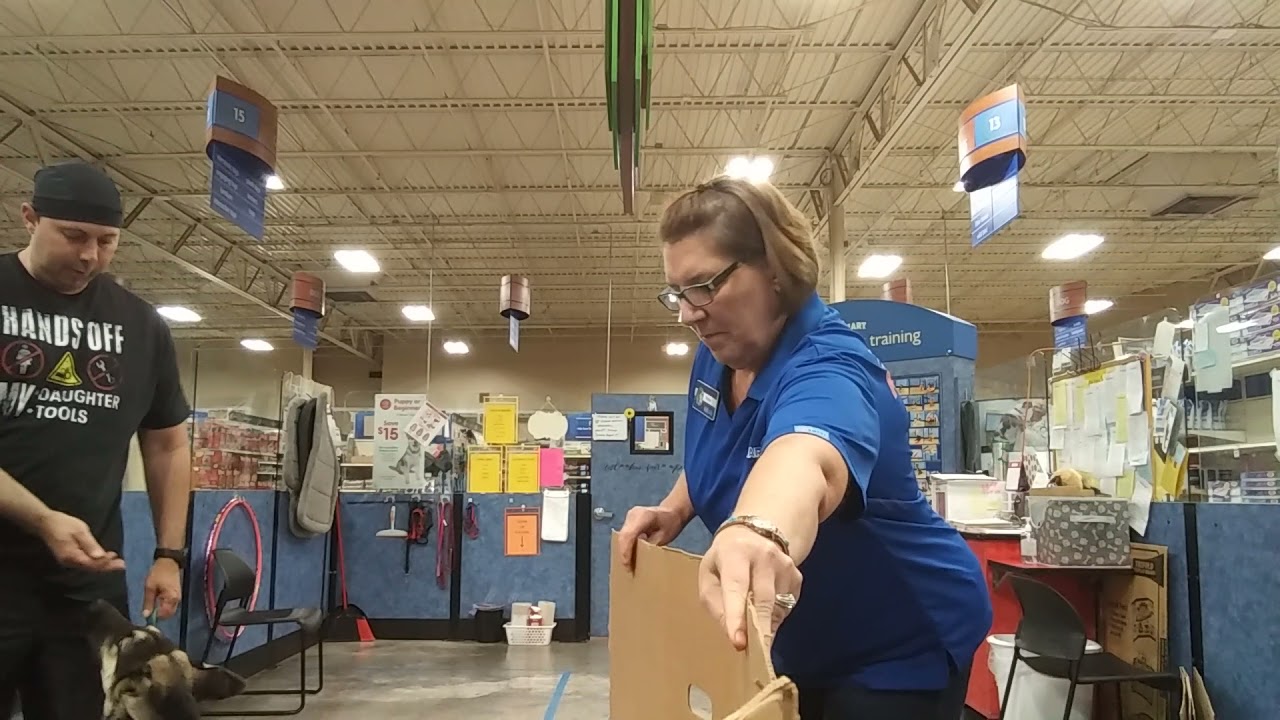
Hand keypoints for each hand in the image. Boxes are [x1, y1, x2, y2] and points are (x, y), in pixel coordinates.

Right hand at [36, 511, 124, 572]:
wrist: (45, 523)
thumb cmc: (63, 524)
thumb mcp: (79, 530)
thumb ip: (89, 544)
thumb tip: (100, 556)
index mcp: (71, 555)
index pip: (91, 564)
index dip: (105, 563)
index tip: (117, 560)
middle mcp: (69, 562)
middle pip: (91, 568)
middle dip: (107, 567)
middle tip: (122, 564)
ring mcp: (68, 562)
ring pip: (88, 567)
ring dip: (103, 565)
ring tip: (118, 562)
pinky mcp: (69, 559)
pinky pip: (85, 563)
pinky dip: (96, 562)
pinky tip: (105, 559)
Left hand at [143, 559, 182, 620]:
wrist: (169, 561)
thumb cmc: (158, 573)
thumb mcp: (149, 587)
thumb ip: (148, 602)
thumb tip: (145, 615)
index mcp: (171, 598)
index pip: (164, 615)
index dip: (154, 617)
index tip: (146, 614)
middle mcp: (177, 600)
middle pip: (168, 614)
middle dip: (158, 614)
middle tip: (149, 609)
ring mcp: (178, 598)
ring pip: (169, 610)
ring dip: (161, 610)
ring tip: (153, 604)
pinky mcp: (177, 594)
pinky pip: (170, 605)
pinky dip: (164, 605)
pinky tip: (157, 600)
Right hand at [616, 505, 686, 569]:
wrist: (672, 511)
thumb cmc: (671, 523)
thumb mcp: (664, 537)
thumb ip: (651, 545)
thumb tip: (640, 558)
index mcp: (644, 516)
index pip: (629, 535)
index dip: (626, 552)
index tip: (628, 566)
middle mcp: (634, 514)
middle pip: (623, 536)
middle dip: (623, 554)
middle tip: (628, 570)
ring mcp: (630, 516)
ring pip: (621, 536)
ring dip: (623, 551)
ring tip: (628, 566)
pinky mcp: (629, 521)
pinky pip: (624, 535)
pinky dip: (626, 546)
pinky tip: (629, 557)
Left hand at [698, 525, 802, 650]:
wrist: (756, 533)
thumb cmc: (725, 559)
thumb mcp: (709, 575)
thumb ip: (714, 603)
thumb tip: (733, 634)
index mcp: (735, 552)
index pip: (736, 586)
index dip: (736, 615)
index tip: (738, 642)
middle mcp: (764, 555)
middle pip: (764, 599)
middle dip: (758, 629)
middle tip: (753, 654)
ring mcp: (785, 565)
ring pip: (777, 607)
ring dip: (764, 626)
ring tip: (753, 631)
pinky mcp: (797, 576)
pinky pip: (786, 608)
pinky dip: (774, 618)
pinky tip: (764, 612)